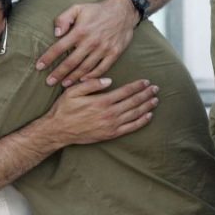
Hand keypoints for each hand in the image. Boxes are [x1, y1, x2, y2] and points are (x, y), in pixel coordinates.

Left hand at [35, 0, 136, 86]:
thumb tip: (56, 33)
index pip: (59, 47)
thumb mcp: (78, 8)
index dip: (48, 58)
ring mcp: (103, 49)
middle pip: (71, 62)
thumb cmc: (98, 10)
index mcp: (80, 31)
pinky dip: (92, 76)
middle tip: (49, 82)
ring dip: (73, 77)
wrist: (123, 11)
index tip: (39, 67)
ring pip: (85, 68)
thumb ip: (64, 18)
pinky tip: (83, 80)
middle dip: (58, 73)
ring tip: (64, 84)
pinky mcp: (114, 53)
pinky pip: (101, 69)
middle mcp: (91, 42)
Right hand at [43, 78, 157, 144]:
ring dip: (147, 106)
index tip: (146, 81)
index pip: (125, 91)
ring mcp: (111, 125)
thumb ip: (91, 84)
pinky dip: (141, 122)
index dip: (137, 86)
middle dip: (146, 94)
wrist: (58, 130)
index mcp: (101, 101)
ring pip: (134, 114)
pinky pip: (130, 128)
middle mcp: (109, 114)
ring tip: (156, 100)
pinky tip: (148, 116)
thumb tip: (109, 80)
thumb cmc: (64, 109)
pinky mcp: (110, 135)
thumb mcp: (73, 91)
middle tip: (156, 88)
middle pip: (133, 102)